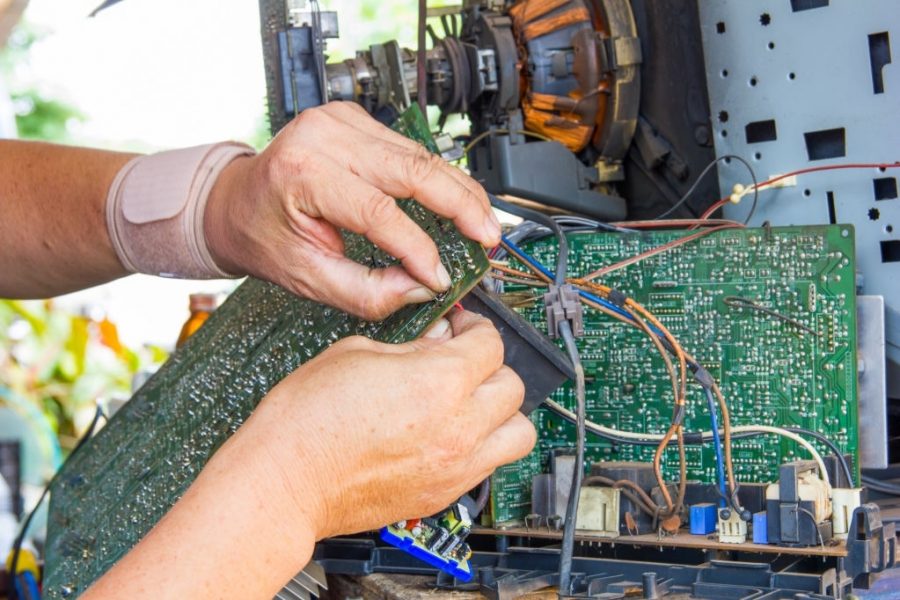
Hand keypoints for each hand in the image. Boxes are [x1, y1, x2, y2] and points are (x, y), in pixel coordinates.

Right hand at [84, 311, 531, 598]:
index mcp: (439, 381)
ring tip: (472, 404)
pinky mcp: (443, 494)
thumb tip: (440, 339)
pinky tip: (450, 435)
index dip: (475, 328)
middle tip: (464, 361)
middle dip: (491, 367)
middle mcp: (459, 426)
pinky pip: (489, 465)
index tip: (462, 329)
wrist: (283, 482)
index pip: (490, 342)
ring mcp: (456, 466)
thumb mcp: (356, 353)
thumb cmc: (305, 420)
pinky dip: (482, 446)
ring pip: (519, 433)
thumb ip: (411, 344)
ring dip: (502, 413)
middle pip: (513, 386)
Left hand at [205, 102, 500, 319]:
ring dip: (458, 192)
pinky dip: (439, 179)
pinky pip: (411, 150)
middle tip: (488, 240)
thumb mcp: (305, 277)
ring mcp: (341, 120)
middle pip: (413, 169)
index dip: (419, 248)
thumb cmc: (262, 235)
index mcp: (302, 172)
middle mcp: (323, 134)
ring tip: (484, 225)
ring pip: (421, 155)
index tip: (444, 278)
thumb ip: (365, 290)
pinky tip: (458, 203)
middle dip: (460, 207)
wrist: (235, 201)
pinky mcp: (356, 120)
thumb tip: (421, 288)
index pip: (378, 211)